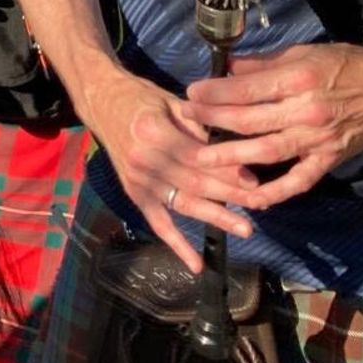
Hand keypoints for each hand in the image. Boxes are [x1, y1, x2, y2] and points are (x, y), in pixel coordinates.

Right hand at [85, 71, 254, 271]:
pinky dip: (177, 245)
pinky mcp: (134, 194)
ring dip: (216, 218)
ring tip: (246, 229)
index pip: (198, 157)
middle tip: (261, 204)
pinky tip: (196, 265)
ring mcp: (138, 180)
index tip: (255, 181)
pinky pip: (158, 223)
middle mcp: (144, 160)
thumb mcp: (171, 101)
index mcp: (154, 132)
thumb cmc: (139, 97)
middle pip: (195, 183)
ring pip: (183, 204)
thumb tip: (232, 151)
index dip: (227, 171)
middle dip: (231, 195)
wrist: (101, 102)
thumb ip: (198, 125)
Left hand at [183, 43, 362, 211]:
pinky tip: (252, 200)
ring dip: (232, 157)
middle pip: (249, 120)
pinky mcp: (329, 160)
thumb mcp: (303, 52)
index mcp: (298, 79)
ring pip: (267, 152)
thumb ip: (263, 63)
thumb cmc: (346, 64)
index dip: (215, 93)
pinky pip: (299, 182)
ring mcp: (317, 140)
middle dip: (213, 121)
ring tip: (203, 160)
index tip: (191, 93)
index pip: (246, 89)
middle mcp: (305, 111)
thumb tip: (228, 68)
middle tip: (187, 120)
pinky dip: (275, 193)